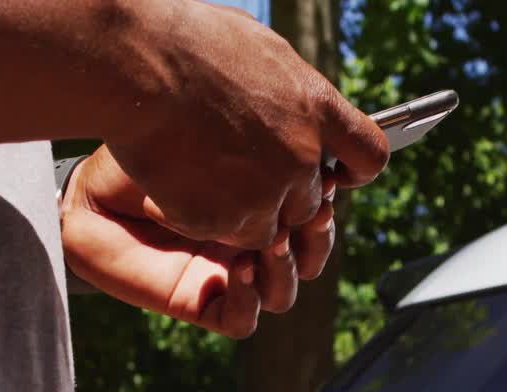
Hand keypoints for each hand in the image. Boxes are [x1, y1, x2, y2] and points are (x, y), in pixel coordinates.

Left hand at [61, 147, 336, 337]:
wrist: (87, 189)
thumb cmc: (144, 150)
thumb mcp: (214, 138)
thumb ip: (266, 145)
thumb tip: (332, 148)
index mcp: (258, 196)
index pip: (316, 211)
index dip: (328, 204)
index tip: (328, 181)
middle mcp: (247, 235)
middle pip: (310, 254)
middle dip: (317, 239)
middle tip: (311, 215)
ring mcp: (226, 271)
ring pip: (283, 292)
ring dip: (286, 271)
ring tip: (272, 245)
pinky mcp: (199, 302)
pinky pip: (242, 321)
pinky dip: (249, 299)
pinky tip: (237, 270)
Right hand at [103, 0, 384, 250]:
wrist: (138, 63)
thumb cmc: (186, 41)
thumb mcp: (259, 50)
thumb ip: (289, 90)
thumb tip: (297, 103)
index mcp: (316, 107)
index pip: (368, 156)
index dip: (354, 172)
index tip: (337, 175)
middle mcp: (301, 157)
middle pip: (311, 204)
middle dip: (282, 197)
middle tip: (238, 173)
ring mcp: (265, 193)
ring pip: (269, 230)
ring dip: (242, 215)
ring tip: (202, 176)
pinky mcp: (224, 219)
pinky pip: (222, 235)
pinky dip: (203, 219)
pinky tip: (177, 184)